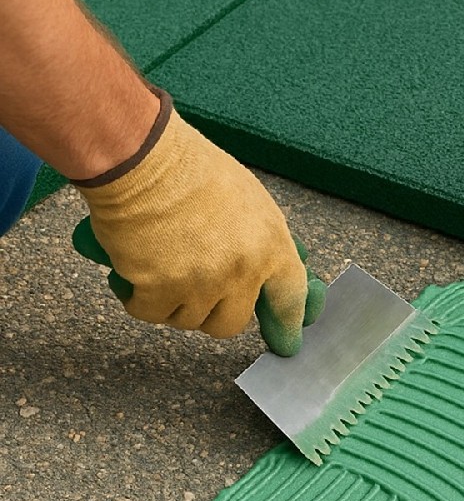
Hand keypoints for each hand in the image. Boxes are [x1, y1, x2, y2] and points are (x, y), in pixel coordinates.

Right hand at [72, 96, 325, 355]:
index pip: (289, 298)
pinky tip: (136, 276)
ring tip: (163, 268)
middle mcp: (242, 271)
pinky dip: (140, 300)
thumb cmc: (191, 168)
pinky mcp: (159, 289)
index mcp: (271, 245)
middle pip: (231, 323)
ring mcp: (201, 283)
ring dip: (174, 304)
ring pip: (189, 321)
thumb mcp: (248, 200)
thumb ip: (258, 241)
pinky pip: (150, 314)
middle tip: (197, 291)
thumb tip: (261, 273)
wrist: (142, 157)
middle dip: (214, 313)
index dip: (287, 325)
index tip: (286, 343)